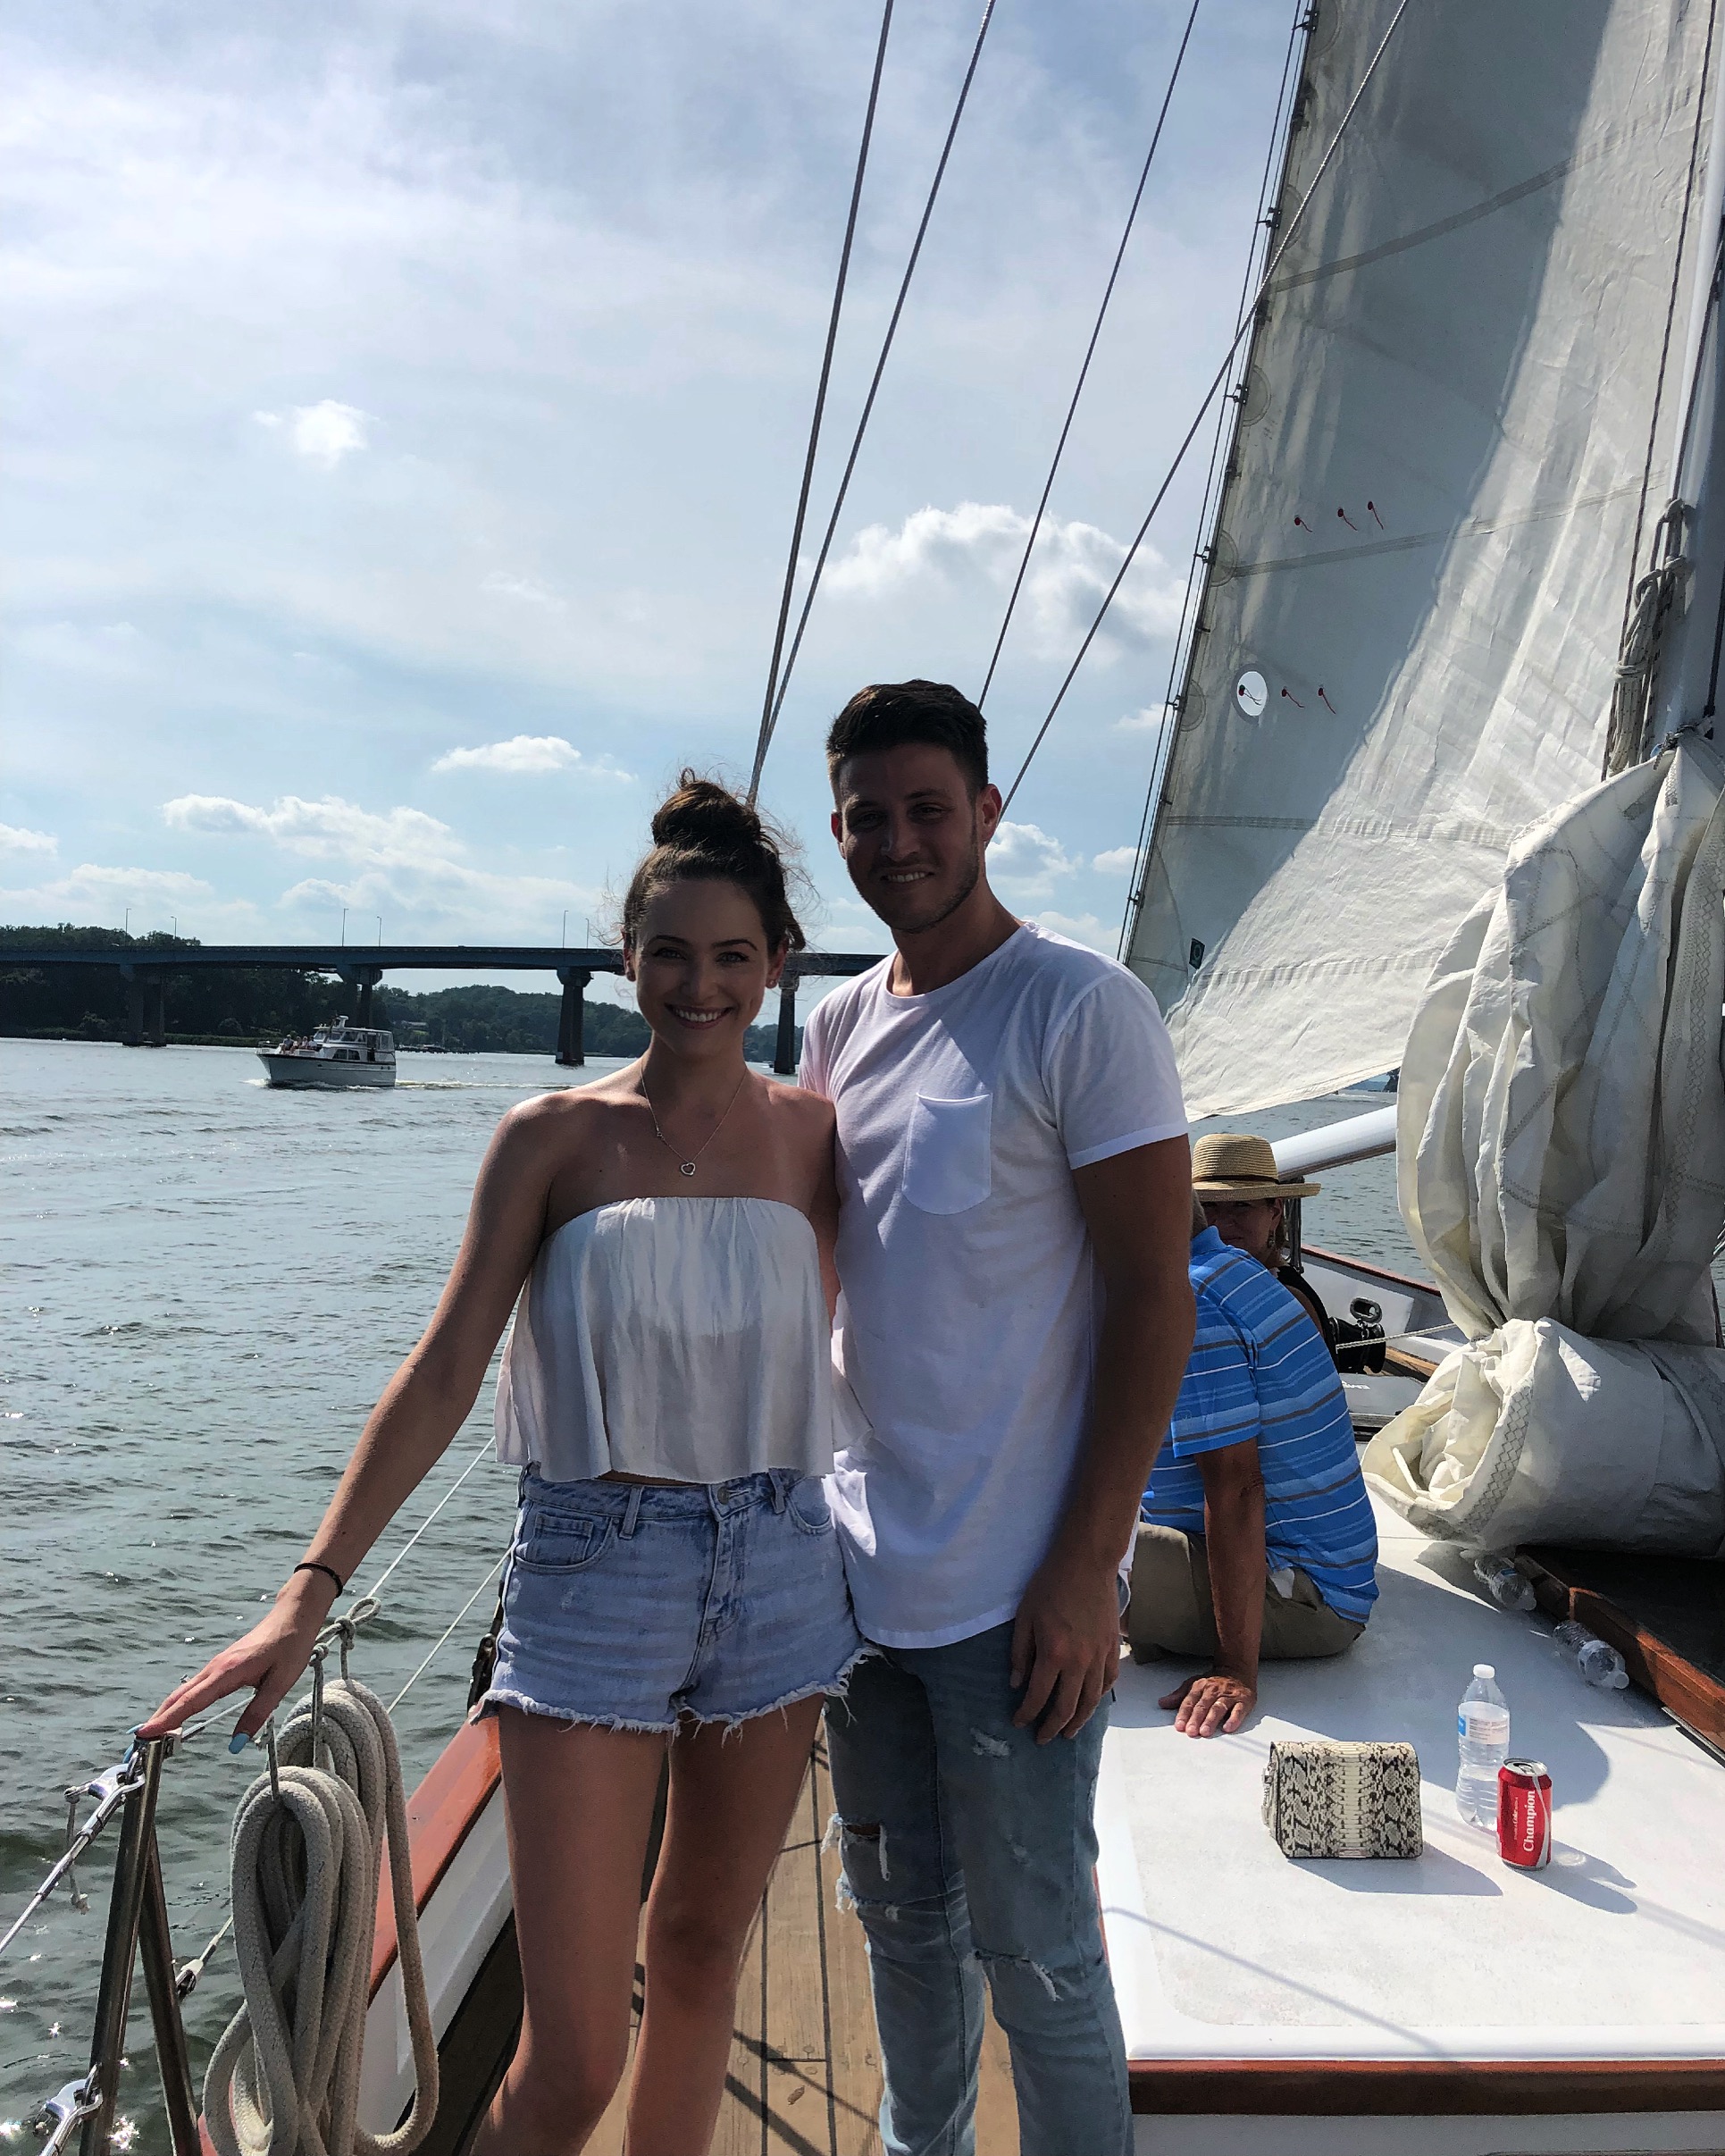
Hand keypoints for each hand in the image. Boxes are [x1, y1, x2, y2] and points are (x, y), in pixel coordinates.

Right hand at [136, 1578, 332, 1745]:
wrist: (293, 1615)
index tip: (145, 1734)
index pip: (192, 1700)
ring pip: (184, 1691)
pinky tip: (175, 1715)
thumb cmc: (290, 1646)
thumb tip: (237, 1744)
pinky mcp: (220, 1666)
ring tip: (151, 1735)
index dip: (168, 1719)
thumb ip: (258, 1713)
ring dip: (166, 1712)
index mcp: (228, 1672)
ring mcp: (215, 1665)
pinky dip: (179, 1703)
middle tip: (139, 1741)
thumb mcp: (280, 1683)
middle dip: (159, 1719)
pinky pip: (193, 1687)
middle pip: (180, 1697)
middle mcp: (215, 1668)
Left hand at [1010, 1554, 1121, 1743]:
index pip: (1038, 1696)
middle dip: (1052, 1727)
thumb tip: (1016, 1684)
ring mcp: (1100, 1656)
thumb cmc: (1050, 1585)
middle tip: (1042, 1739)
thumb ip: (1020, 1653)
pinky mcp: (1113, 1648)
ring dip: (1078, 1721)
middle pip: (1066, 1707)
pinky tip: (1090, 1703)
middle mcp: (1079, 1662)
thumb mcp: (1025, 1616)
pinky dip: (1098, 1698)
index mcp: (1053, 1654)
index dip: (1027, 1714)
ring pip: (1091, 1701)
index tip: (1018, 1722)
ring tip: (1067, 1733)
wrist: (1087, 1563)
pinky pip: (1108, 1682)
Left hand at [1158, 1670, 1255, 1737]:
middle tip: (1191, 1731)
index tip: (1179, 1726)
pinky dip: (1234, 1719)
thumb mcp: (1194, 1684)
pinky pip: (1239, 1710)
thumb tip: (1162, 1703)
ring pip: (1219, 1708)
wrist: (1237, 1669)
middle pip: (1203, 1705)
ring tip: (1205, 1731)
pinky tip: (1228, 1728)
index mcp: (1200, 1686)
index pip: (1190, 1701)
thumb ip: (1179, 1696)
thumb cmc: (1214, 1681)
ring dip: (1211, 1720)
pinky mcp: (1244, 1701)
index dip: (1183, 1714)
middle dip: (1196, 1719)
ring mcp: (1229, 1695)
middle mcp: (1214, 1690)